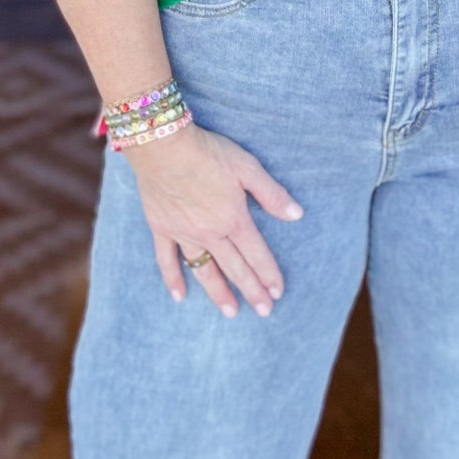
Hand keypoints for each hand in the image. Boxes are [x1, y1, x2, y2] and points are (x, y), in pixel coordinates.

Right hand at [126, 122, 304, 319]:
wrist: (163, 146)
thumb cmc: (208, 152)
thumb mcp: (248, 167)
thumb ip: (271, 194)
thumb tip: (296, 214)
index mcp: (234, 218)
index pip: (257, 254)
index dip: (269, 275)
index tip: (278, 293)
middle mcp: (211, 233)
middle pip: (235, 268)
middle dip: (252, 291)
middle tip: (264, 312)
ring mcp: (184, 233)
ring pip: (205, 270)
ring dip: (219, 293)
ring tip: (231, 312)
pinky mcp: (162, 228)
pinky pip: (167, 260)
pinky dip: (172, 278)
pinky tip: (179, 296)